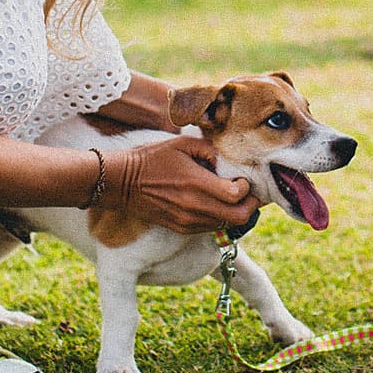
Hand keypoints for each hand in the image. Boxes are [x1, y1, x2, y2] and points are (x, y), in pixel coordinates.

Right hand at [103, 136, 259, 234]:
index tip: (241, 178)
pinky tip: (214, 204)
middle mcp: (194, 207)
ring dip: (235, 212)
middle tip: (247, 192)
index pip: (235, 196)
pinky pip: (211, 228)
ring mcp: (187, 221)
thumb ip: (210, 149)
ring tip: (231, 197)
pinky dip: (219, 218)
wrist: (123, 183)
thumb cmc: (152, 159)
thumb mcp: (182, 144)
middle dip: (249, 205)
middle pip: (238, 217)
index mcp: (195, 184)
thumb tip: (228, 160)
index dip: (246, 188)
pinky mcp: (181, 228)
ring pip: (226, 225)